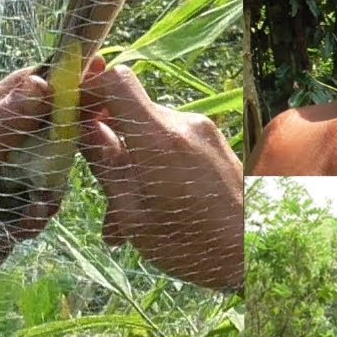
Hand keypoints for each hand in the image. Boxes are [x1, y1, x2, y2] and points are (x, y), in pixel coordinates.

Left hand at [0, 69, 55, 336]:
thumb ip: (5, 127)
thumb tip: (39, 83)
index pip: (19, 88)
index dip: (54, 82)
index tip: (91, 79)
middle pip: (42, 125)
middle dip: (55, 147)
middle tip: (69, 158)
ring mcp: (4, 172)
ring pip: (49, 165)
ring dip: (44, 189)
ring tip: (25, 212)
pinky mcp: (14, 202)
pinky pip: (43, 196)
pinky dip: (35, 214)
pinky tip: (17, 230)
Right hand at [79, 63, 242, 289]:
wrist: (262, 256)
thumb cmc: (193, 246)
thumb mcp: (134, 215)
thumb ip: (106, 166)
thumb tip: (83, 129)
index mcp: (160, 138)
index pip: (117, 81)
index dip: (89, 89)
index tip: (74, 115)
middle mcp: (184, 123)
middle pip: (131, 111)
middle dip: (107, 140)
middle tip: (98, 187)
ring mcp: (204, 132)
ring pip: (150, 133)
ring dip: (131, 163)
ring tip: (124, 217)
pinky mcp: (216, 144)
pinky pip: (172, 145)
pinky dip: (155, 168)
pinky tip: (153, 209)